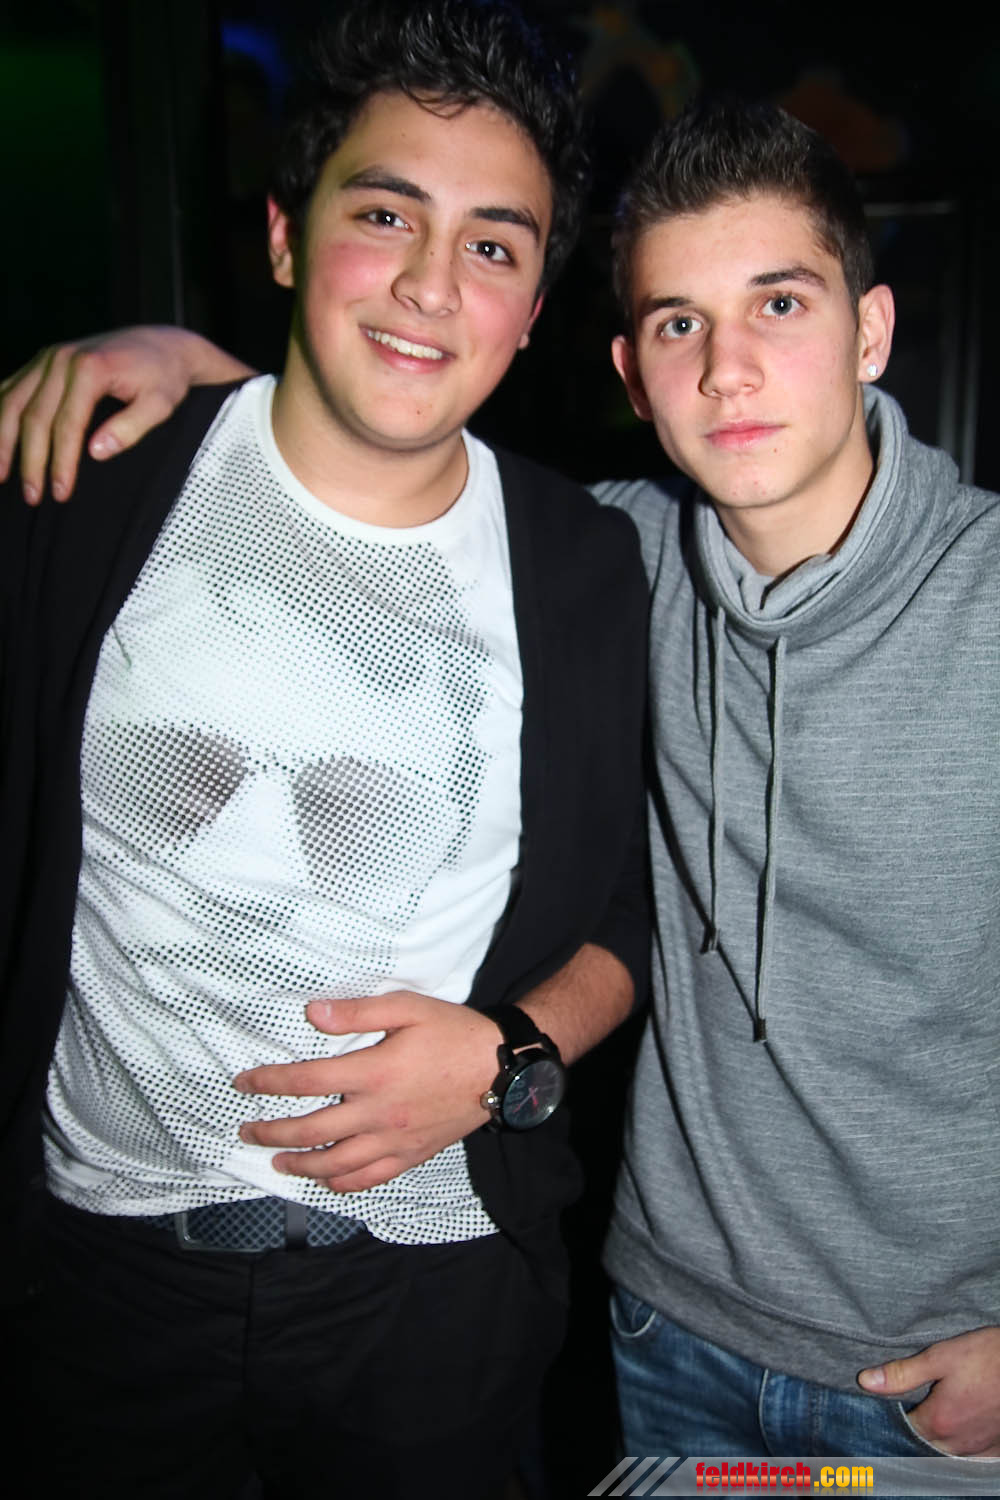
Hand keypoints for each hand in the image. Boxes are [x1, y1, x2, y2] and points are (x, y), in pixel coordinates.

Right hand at [0, 326, 253, 503]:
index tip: (60, 492)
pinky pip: (10, 387)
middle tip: (33, 497)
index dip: (61, 462)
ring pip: (12, 401)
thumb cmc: (163, 377)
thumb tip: (96, 452)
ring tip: (1, 476)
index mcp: (89, 368)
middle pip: (34, 416)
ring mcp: (47, 358)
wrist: (161, 345)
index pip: (67, 424)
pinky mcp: (42, 361)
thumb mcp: (160, 404)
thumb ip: (131, 427)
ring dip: (3, 441)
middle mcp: (61, 359)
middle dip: (31, 461)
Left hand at [233, 991, 500, 1192]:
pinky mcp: (411, 1154)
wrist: (501, 1069)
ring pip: (335, 1163)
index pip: (306, 1081)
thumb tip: (313, 1014)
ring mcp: (394, 1139)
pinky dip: (341, 1182)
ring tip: (277, 1160)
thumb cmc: (454, 1032)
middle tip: (247, 1131)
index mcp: (374, 1072)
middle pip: (311, 1130)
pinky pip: (368, 1178)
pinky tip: (325, 1178)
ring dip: (299, 1164)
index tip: (244, 1083)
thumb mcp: (408, 1008)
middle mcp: (379, 1112)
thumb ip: (359, 1012)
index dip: (268, 1082)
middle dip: (271, 1132)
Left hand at [858, 1326, 999, 1455]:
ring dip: (936, 1440)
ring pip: (947, 1453)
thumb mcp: (940, 1357)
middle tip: (910, 1407)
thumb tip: (866, 1382)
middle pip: (924, 1445)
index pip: (904, 1429)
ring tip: (933, 1416)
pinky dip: (960, 1447)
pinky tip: (957, 1430)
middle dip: (913, 1430)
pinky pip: (971, 1458)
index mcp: (940, 1421)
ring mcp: (980, 1449)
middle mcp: (958, 1443)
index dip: (893, 1416)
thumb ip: (902, 1373)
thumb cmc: (987, 1357)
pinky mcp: (997, 1449)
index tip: (888, 1402)